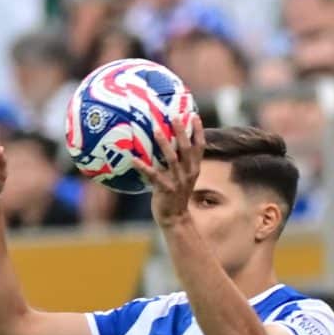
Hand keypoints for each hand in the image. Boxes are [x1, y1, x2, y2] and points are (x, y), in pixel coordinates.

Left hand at [138, 111, 203, 225]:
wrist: (176, 218)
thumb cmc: (176, 195)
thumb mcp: (183, 178)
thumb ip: (180, 162)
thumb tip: (170, 144)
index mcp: (194, 169)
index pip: (199, 147)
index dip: (198, 131)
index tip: (194, 115)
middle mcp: (188, 173)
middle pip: (187, 149)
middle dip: (181, 132)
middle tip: (174, 117)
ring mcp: (177, 181)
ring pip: (172, 159)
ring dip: (164, 144)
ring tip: (156, 130)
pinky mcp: (165, 189)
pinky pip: (153, 175)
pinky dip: (143, 167)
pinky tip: (134, 159)